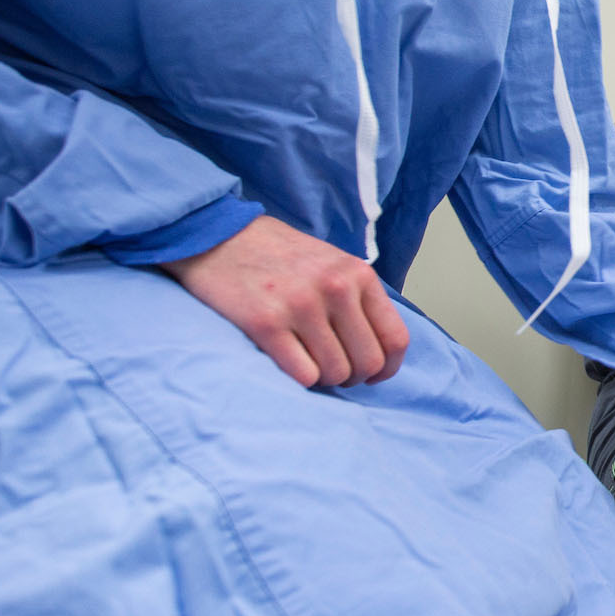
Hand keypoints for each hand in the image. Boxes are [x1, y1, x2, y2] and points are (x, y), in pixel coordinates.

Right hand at [162, 215, 409, 388]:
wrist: (219, 236)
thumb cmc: (278, 256)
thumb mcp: (332, 263)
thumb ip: (358, 298)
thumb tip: (381, 349)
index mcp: (357, 274)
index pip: (395, 339)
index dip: (388, 368)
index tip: (374, 375)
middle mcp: (334, 288)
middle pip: (368, 362)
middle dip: (354, 377)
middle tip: (335, 371)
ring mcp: (300, 305)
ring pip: (336, 373)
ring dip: (326, 379)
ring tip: (311, 365)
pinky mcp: (266, 323)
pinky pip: (304, 375)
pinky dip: (302, 379)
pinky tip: (292, 363)